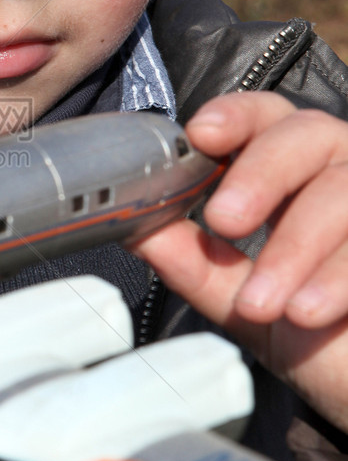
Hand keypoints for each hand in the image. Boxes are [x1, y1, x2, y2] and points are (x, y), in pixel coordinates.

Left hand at [133, 92, 347, 433]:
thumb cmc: (321, 345)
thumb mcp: (245, 304)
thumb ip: (195, 264)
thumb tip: (134, 227)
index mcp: (299, 180)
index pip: (267, 120)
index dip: (236, 115)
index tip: (200, 135)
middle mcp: (346, 177)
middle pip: (308, 133)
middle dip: (259, 174)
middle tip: (223, 221)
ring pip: (343, 189)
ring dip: (294, 246)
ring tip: (262, 303)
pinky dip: (338, 275)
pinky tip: (309, 312)